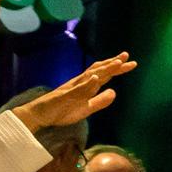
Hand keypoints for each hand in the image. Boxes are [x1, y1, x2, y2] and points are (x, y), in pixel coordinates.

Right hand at [12, 53, 136, 132]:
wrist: (41, 115)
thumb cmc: (62, 110)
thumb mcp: (87, 108)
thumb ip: (100, 101)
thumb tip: (114, 92)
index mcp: (86, 86)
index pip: (104, 75)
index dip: (116, 68)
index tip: (130, 63)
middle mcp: (80, 83)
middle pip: (98, 70)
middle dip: (113, 63)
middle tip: (126, 56)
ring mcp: (72, 88)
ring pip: (90, 76)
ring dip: (104, 69)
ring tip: (117, 63)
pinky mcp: (65, 95)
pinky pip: (77, 89)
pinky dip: (87, 83)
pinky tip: (96, 78)